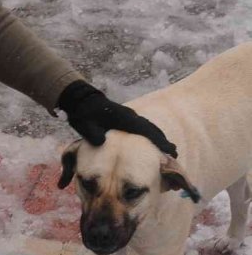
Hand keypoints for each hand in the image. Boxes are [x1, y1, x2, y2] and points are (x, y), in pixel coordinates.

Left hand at [58, 80, 177, 156]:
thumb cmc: (83, 114)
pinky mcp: (125, 119)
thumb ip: (93, 134)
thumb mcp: (84, 125)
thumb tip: (102, 142)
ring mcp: (129, 117)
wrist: (81, 100)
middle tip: (174, 154)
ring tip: (169, 150)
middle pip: (151, 129)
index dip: (158, 141)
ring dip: (158, 138)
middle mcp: (130, 117)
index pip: (145, 131)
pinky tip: (153, 142)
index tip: (169, 150)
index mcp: (123, 118)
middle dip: (162, 141)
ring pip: (148, 128)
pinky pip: (142, 128)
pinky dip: (150, 135)